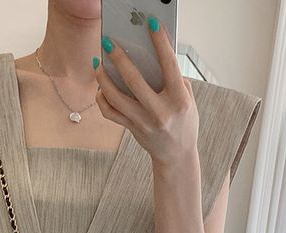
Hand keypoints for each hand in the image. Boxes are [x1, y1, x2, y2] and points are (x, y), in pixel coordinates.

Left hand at [94, 19, 197, 167]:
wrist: (177, 156)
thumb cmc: (184, 122)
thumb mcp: (188, 99)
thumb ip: (175, 79)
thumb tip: (153, 55)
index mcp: (179, 100)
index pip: (168, 65)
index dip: (160, 42)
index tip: (151, 23)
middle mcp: (160, 112)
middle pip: (134, 80)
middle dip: (119, 58)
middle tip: (109, 42)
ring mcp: (144, 122)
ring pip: (116, 98)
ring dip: (103, 79)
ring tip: (98, 64)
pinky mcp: (132, 129)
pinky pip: (111, 113)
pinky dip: (103, 99)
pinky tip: (101, 88)